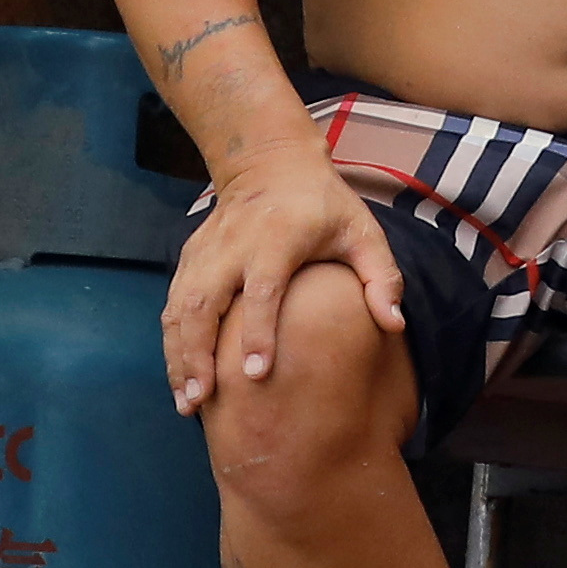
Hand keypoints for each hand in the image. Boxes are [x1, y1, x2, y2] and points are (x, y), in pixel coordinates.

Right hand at [165, 155, 395, 409]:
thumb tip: (394, 325)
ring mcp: (207, 251)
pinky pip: (173, 303)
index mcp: (278, 239)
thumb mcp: (362, 232)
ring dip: (178, 355)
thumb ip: (381, 277)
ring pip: (181, 306)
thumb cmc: (324, 207)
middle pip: (205, 303)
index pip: (262, 289)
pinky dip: (171, 342)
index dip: (257, 331)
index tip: (255, 373)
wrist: (270, 165)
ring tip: (186, 402)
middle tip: (201, 400)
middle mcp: (234, 246)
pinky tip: (178, 377)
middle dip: (198, 353)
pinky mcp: (190, 257)